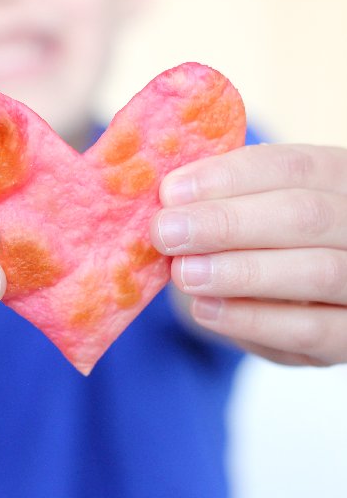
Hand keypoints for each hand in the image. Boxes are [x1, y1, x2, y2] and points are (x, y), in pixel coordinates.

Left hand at [150, 144, 346, 365]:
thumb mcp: (250, 210)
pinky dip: (253, 320)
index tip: (170, 192)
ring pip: (315, 271)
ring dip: (239, 272)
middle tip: (166, 233)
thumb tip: (171, 195)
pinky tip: (205, 309)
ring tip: (183, 273)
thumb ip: (221, 199)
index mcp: (338, 179)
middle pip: (304, 215)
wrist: (292, 301)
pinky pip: (310, 331)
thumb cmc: (262, 240)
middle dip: (226, 224)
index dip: (228, 177)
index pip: (292, 166)